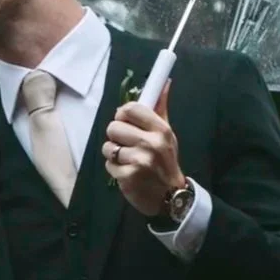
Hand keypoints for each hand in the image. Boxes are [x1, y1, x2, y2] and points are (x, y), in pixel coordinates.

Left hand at [102, 90, 183, 217]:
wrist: (171, 197)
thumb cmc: (166, 162)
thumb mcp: (167, 134)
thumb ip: (161, 108)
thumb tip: (164, 82)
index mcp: (161, 129)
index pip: (131, 108)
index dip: (123, 114)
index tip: (126, 122)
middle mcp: (151, 143)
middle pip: (114, 126)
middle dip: (117, 136)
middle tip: (128, 145)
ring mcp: (139, 161)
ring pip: (108, 146)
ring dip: (114, 154)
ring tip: (128, 160)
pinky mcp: (128, 177)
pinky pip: (108, 165)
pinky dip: (114, 169)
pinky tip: (127, 173)